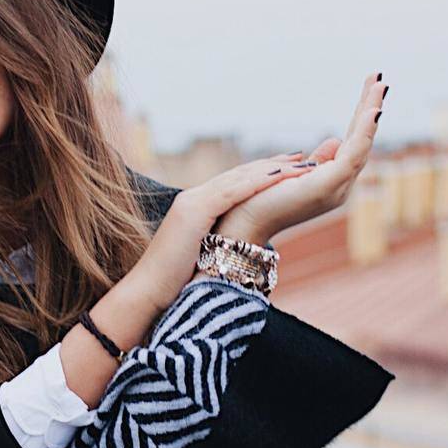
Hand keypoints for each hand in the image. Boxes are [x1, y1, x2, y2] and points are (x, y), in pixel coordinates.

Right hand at [133, 151, 320, 312]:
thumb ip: (214, 243)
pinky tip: (280, 176)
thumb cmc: (170, 281)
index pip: (233, 183)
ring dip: (272, 170)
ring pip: (240, 178)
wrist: (146, 290)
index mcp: (194, 207)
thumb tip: (234, 249)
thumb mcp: (197, 254)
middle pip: (239, 174)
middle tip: (301, 157)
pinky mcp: (196, 212)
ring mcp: (193, 202)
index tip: (286, 169)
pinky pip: (233, 192)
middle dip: (271, 164)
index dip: (260, 174)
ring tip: (300, 163)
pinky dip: (258, 182)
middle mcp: (193, 198)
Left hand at [214, 73, 385, 246]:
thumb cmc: (262, 199)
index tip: (369, 88)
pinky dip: (363, 132)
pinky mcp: (327, 186)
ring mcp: (336, 187)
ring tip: (380, 86)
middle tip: (380, 78)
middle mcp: (340, 186)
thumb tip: (336, 139)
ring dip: (371, 114)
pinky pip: (352, 155)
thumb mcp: (294, 172)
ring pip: (362, 144)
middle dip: (371, 108)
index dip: (361, 117)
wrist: (243, 223)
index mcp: (332, 181)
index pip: (352, 142)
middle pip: (361, 140)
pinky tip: (371, 111)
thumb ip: (318, 160)